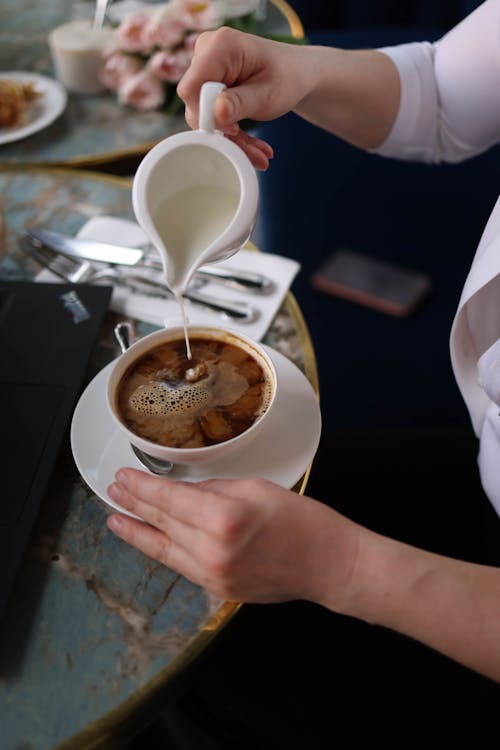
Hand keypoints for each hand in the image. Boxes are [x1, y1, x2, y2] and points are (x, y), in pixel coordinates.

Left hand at [106, 468, 361, 607]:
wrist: (329, 564)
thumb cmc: (303, 522)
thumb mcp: (256, 488)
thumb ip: (214, 489)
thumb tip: (185, 491)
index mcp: (224, 518)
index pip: (169, 500)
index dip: (141, 488)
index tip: (123, 477)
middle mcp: (212, 551)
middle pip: (161, 524)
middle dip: (133, 506)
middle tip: (113, 491)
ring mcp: (214, 576)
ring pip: (164, 551)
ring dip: (137, 533)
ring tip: (116, 519)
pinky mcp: (218, 590)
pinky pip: (181, 566)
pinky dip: (162, 551)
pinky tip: (150, 540)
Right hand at [177, 27, 312, 168]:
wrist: (296, 74)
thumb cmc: (287, 77)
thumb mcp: (268, 94)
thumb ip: (240, 103)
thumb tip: (216, 114)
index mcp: (220, 46)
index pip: (191, 89)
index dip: (206, 115)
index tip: (233, 129)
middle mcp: (206, 52)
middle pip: (195, 104)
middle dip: (223, 133)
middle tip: (253, 152)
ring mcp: (205, 68)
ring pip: (203, 114)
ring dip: (231, 138)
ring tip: (258, 152)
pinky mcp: (208, 84)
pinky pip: (210, 115)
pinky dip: (232, 134)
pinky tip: (253, 146)